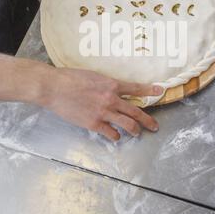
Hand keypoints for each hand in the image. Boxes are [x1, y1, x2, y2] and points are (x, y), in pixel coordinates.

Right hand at [41, 68, 162, 140]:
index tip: (160, 91)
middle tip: (155, 126)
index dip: (149, 91)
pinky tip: (116, 137)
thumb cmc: (70, 77)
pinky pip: (110, 133)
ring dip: (135, 130)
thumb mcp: (93, 76)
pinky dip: (115, 136)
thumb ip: (105, 84)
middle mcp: (111, 99)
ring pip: (127, 124)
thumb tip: (113, 89)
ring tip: (137, 133)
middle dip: (148, 120)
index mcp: (111, 84)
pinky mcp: (94, 124)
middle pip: (135, 111)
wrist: (54, 87)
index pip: (135, 88)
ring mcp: (103, 112)